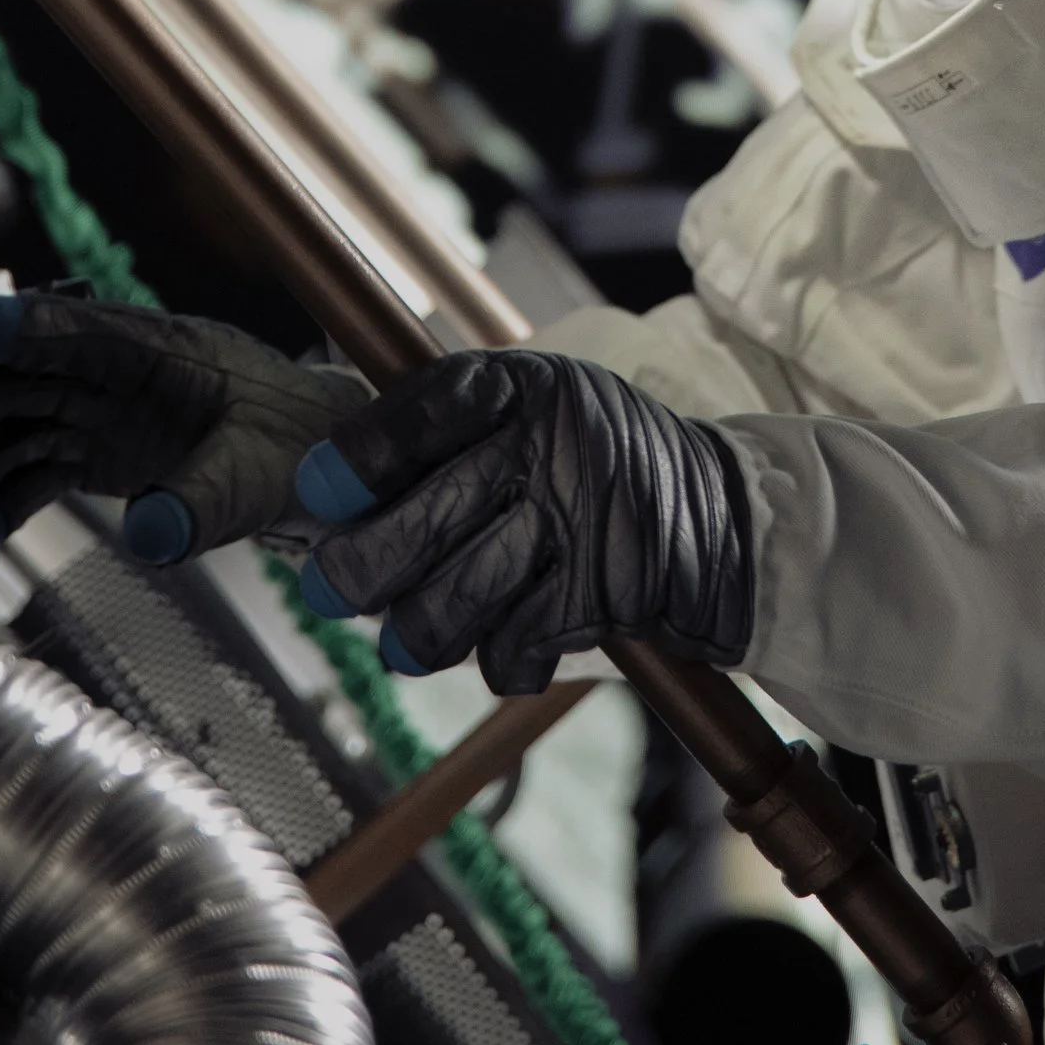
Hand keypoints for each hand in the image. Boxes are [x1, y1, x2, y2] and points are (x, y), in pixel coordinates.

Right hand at [0, 290, 368, 559]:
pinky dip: (5, 495)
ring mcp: (105, 416)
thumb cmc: (299, 451)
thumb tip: (151, 533)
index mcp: (166, 351)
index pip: (90, 330)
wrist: (319, 473)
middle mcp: (123, 377)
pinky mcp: (99, 456)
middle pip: (33, 372)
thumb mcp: (258, 474)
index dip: (35, 326)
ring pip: (22, 421)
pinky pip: (37, 470)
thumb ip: (204, 501)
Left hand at [295, 346, 754, 695]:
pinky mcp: (605, 591)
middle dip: (358, 568)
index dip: (360, 456)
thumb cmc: (600, 459)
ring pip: (457, 597)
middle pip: (427, 515)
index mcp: (525, 386)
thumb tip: (331, 493)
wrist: (727, 514)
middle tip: (328, 590)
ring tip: (404, 642)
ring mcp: (580, 519)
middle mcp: (553, 442)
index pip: (427, 410)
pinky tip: (503, 644)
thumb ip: (450, 432)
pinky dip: (497, 658)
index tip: (317, 492)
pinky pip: (513, 646)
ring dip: (416, 634)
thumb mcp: (538, 407)